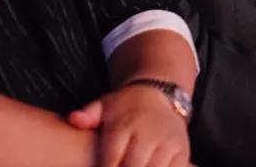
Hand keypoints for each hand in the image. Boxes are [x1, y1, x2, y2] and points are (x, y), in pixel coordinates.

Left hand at [67, 84, 189, 166]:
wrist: (160, 96)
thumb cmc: (126, 107)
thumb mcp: (105, 105)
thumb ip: (88, 115)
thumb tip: (73, 120)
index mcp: (125, 125)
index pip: (111, 160)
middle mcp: (148, 135)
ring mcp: (168, 144)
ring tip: (131, 166)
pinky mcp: (182, 153)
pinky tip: (147, 166)